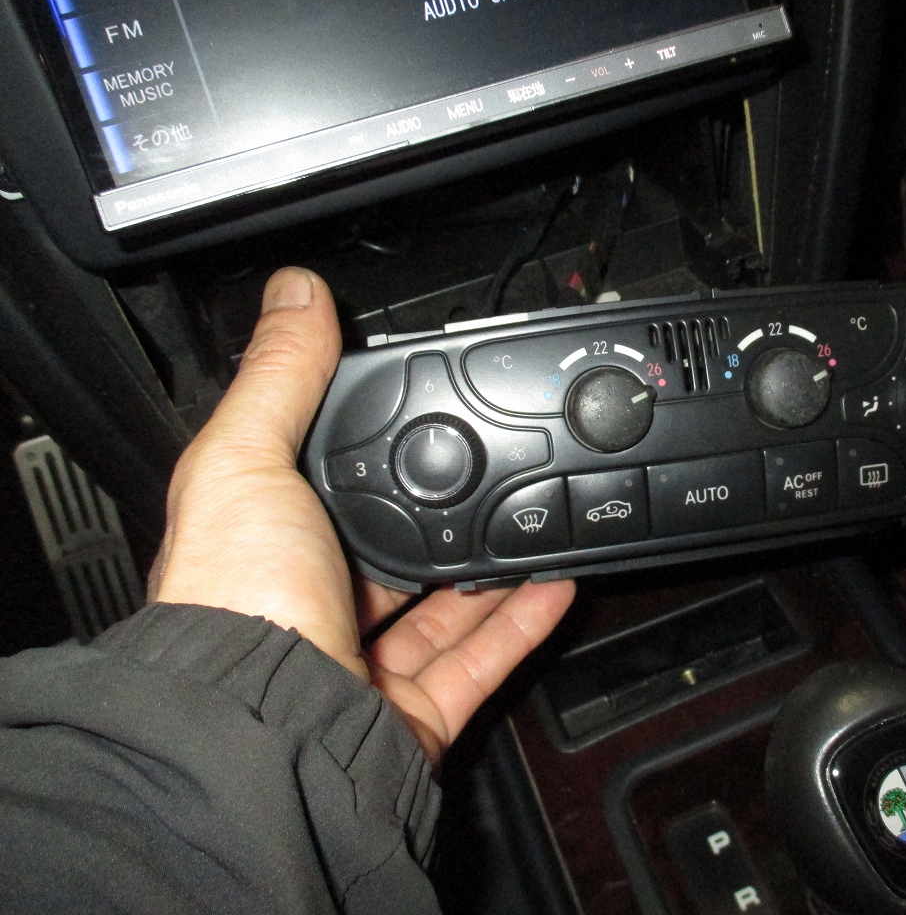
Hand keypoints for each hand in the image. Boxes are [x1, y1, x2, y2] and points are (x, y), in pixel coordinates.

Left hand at [150, 266, 574, 762]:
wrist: (264, 726)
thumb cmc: (234, 602)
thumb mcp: (245, 461)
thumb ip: (279, 378)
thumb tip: (291, 295)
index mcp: (265, 548)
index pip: (323, 489)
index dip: (367, 453)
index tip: (414, 415)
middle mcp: (310, 610)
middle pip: (389, 553)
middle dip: (438, 514)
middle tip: (489, 468)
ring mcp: (362, 666)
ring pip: (442, 610)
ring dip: (492, 567)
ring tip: (539, 517)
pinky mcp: (411, 713)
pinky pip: (480, 662)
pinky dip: (522, 624)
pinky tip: (557, 581)